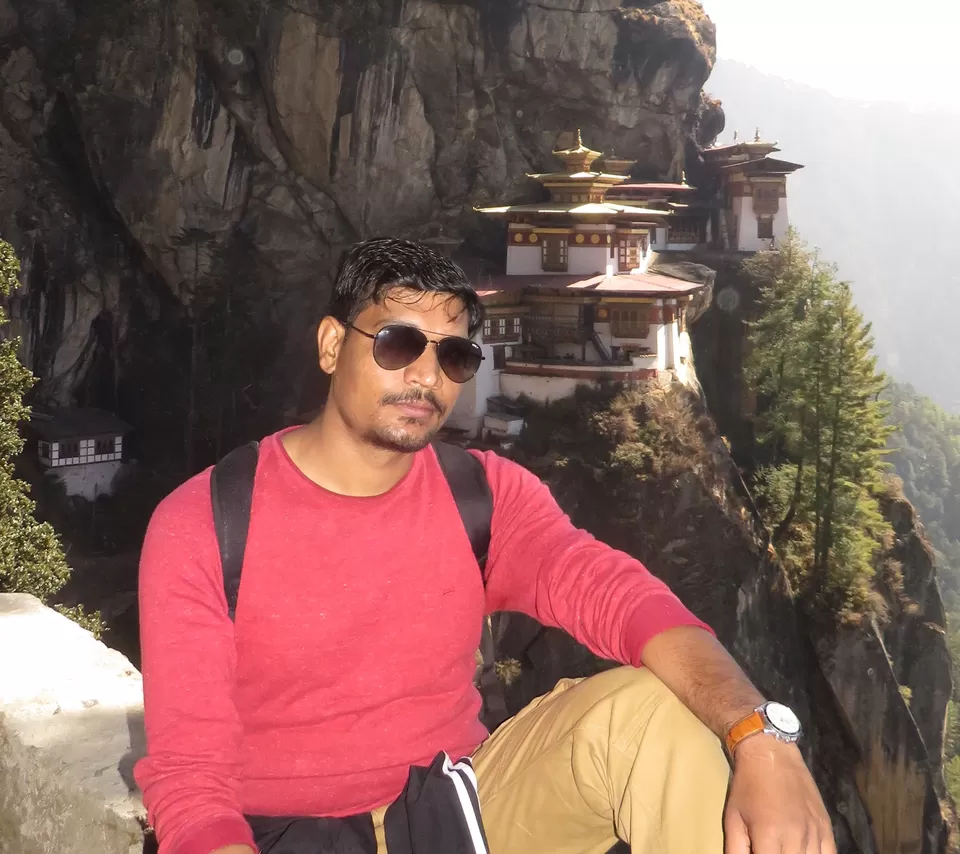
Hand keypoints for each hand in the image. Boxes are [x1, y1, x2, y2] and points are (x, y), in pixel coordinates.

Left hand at [724, 735, 835, 853]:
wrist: (771, 754)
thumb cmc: (748, 786)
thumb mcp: (732, 818)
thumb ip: (736, 850)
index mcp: (769, 835)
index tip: (759, 853)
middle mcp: (796, 837)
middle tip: (770, 849)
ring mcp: (815, 832)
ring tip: (784, 849)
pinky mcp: (827, 827)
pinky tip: (805, 852)